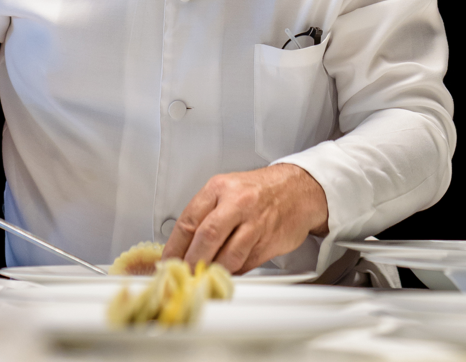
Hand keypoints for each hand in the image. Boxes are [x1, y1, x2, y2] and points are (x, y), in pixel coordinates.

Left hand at [162, 164, 327, 273]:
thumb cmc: (258, 190)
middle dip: (191, 261)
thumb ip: (206, 214)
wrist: (298, 189)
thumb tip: (183, 245)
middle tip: (183, 274)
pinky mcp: (268, 241)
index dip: (175, 245)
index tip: (167, 260)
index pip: (189, 219)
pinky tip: (226, 273)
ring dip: (213, 271)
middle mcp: (237, 203)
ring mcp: (254, 223)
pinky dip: (233, 272)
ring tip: (203, 277)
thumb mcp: (227, 190)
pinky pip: (246, 264)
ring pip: (228, 255)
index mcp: (219, 188)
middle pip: (207, 237)